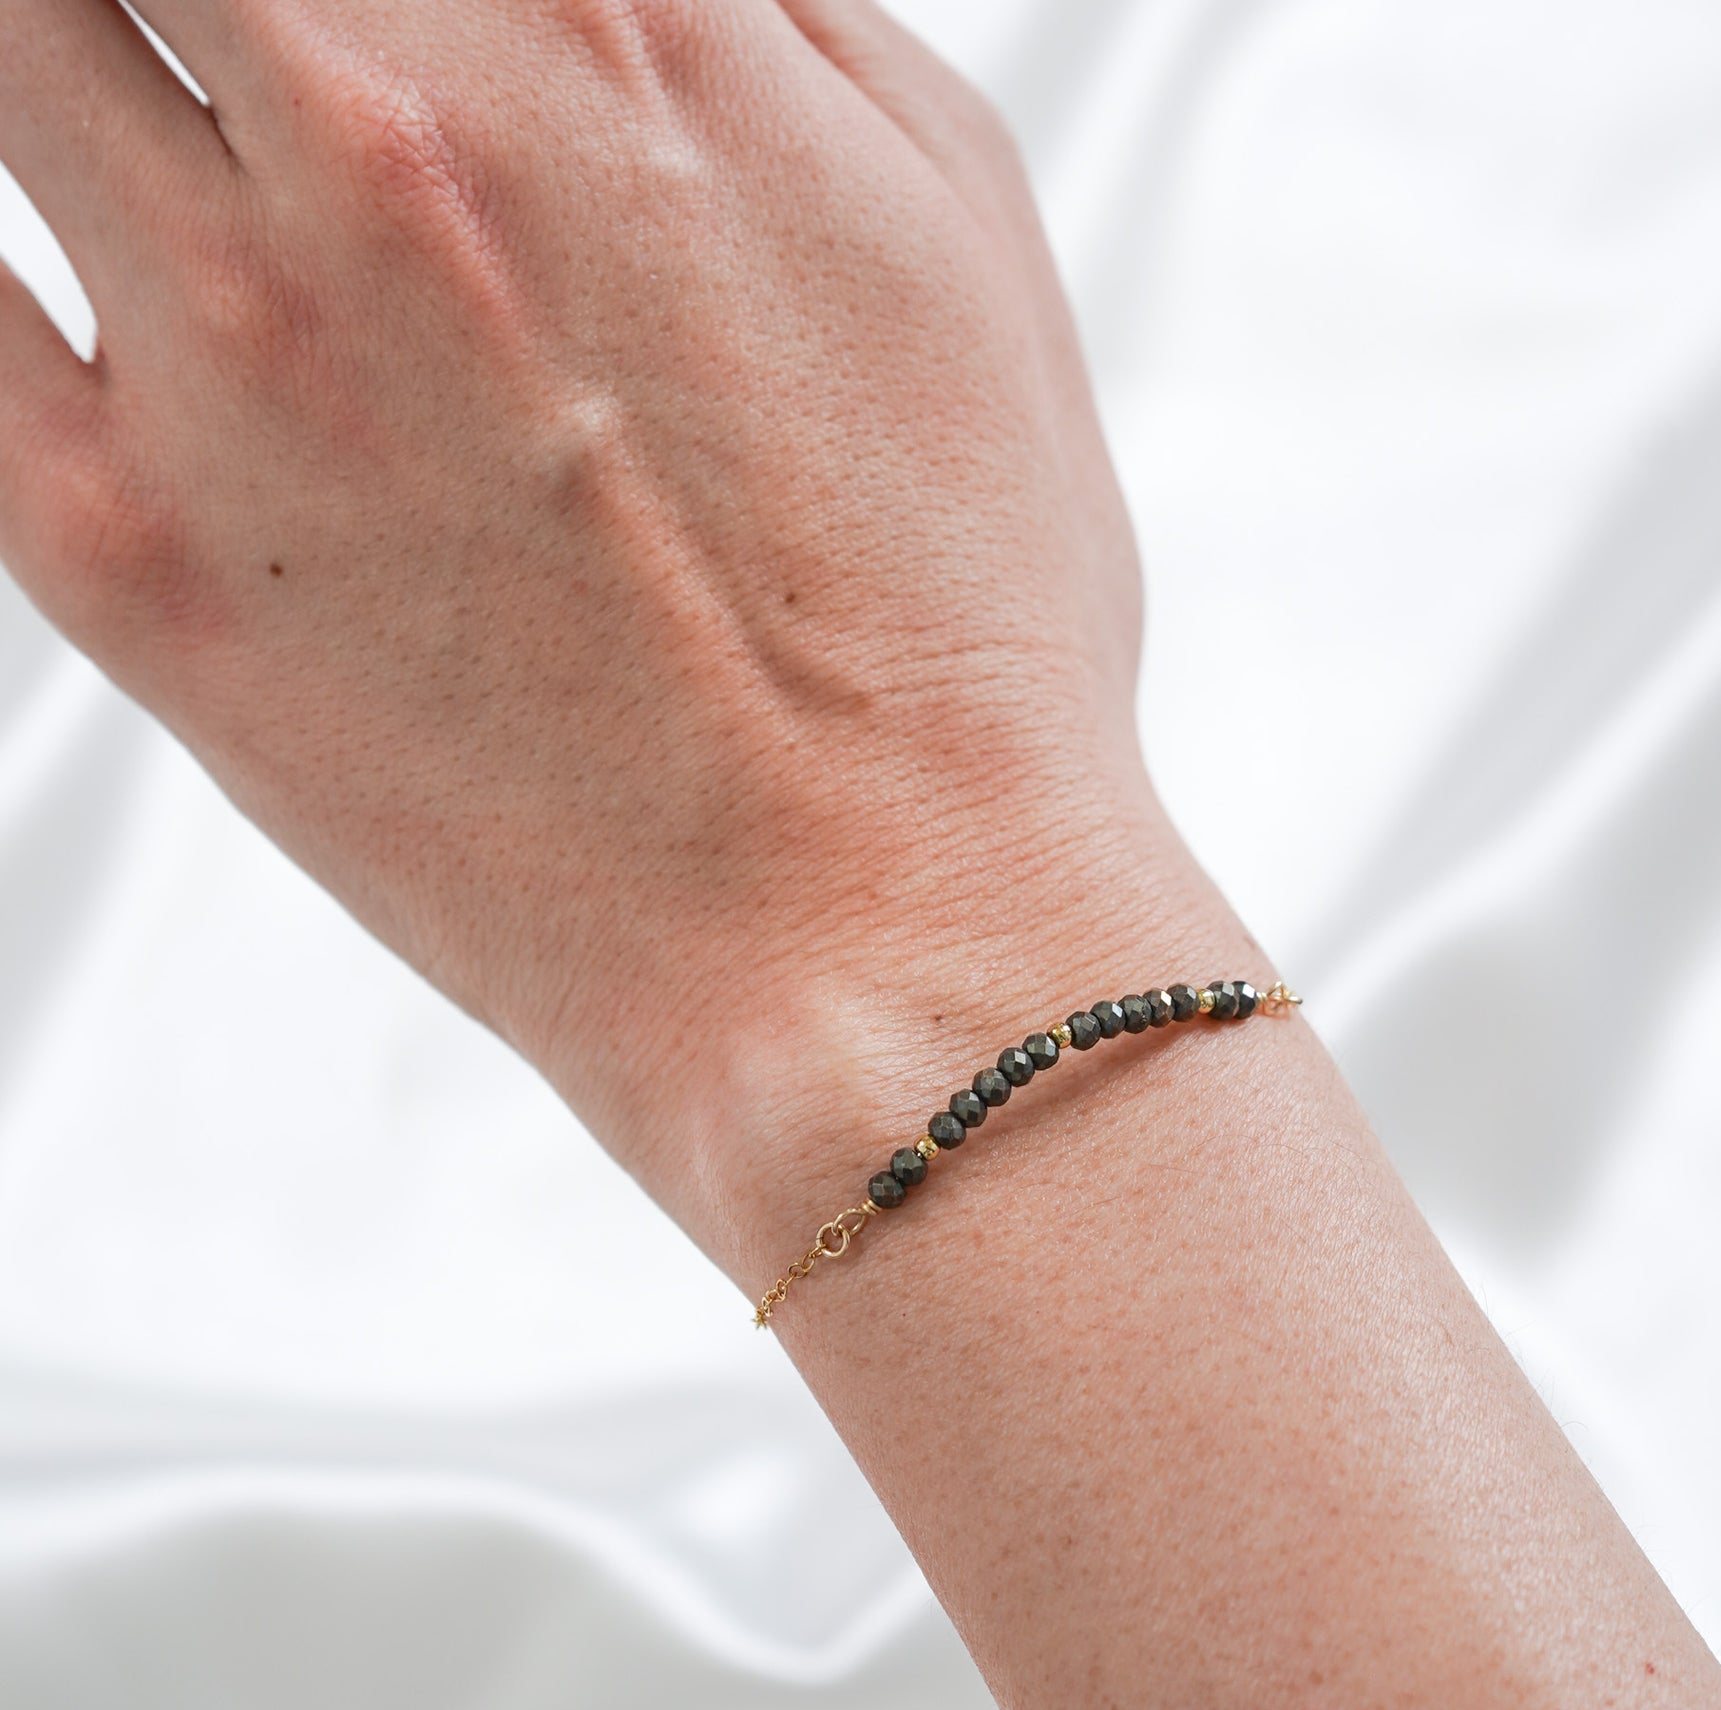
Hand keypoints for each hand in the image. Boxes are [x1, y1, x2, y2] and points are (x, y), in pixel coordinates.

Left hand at [0, 0, 1247, 1281]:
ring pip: (10, 39)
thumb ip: (780, 21)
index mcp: (623, 24)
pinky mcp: (122, 550)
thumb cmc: (960, 635)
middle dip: (208, 11)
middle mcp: (397, 128)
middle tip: (267, 88)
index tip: (387, 30)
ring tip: (170, 147)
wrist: (878, 940)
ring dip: (80, 65)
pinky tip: (74, 265)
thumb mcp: (958, 241)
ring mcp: (234, 337)